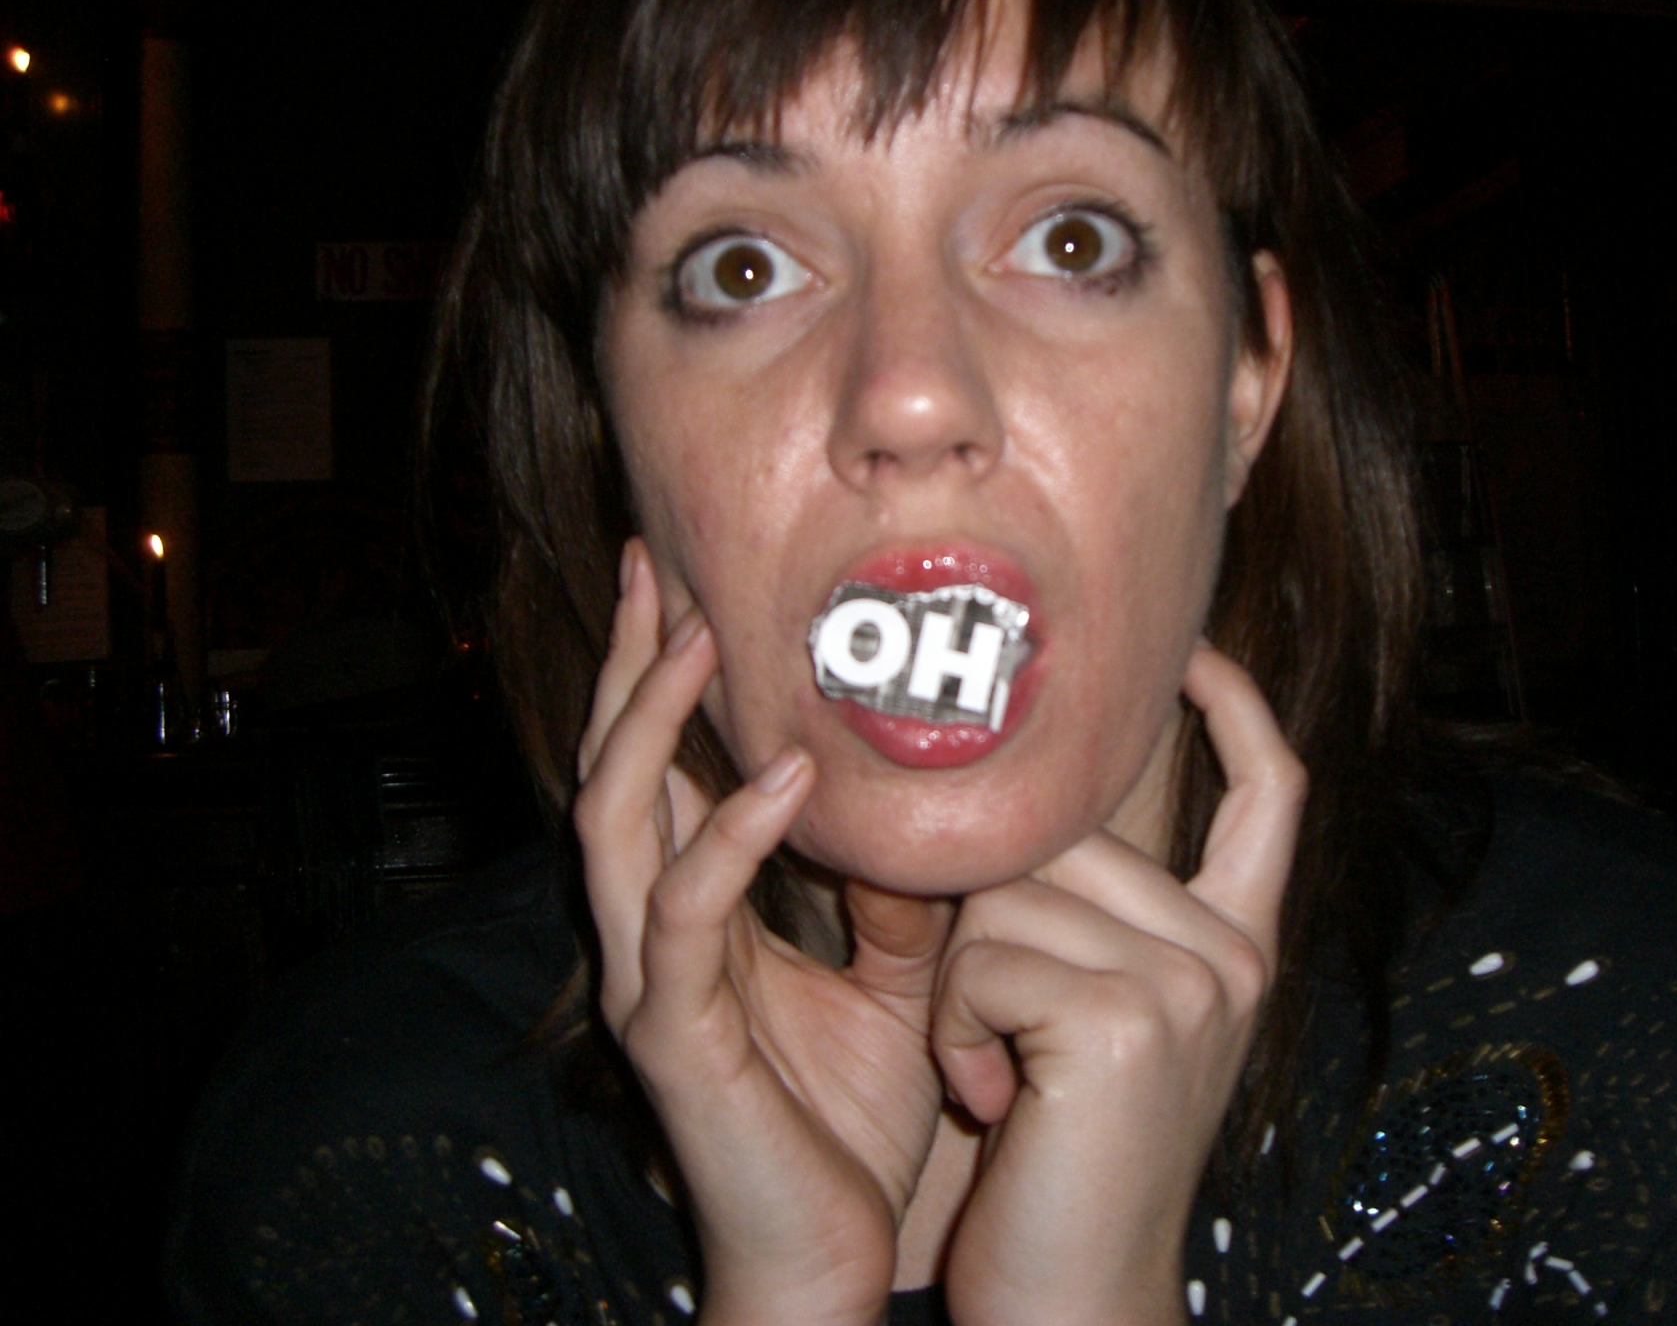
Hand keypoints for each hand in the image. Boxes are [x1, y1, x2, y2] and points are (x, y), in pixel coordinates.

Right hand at [576, 539, 951, 1325]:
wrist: (832, 1259)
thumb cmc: (850, 1124)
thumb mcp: (893, 982)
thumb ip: (893, 896)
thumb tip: (922, 814)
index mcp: (693, 915)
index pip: (657, 769)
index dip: (659, 677)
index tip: (685, 580)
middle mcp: (651, 935)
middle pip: (609, 768)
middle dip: (625, 664)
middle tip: (649, 564)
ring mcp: (648, 982)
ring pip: (612, 820)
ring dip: (650, 721)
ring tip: (693, 636)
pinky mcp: (672, 1036)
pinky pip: (682, 915)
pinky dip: (728, 835)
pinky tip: (786, 777)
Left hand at [932, 643, 1305, 1325]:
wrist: (1073, 1308)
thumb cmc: (1063, 1164)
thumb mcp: (1100, 1021)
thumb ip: (1095, 916)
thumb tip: (1014, 803)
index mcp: (1240, 947)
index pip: (1272, 793)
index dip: (1238, 707)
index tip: (1191, 650)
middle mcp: (1235, 953)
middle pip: (1066, 832)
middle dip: (993, 919)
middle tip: (1000, 1038)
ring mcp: (1193, 981)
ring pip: (1010, 886)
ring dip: (964, 984)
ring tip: (999, 1076)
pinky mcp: (1126, 1017)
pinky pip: (982, 956)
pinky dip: (954, 1029)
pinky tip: (990, 1100)